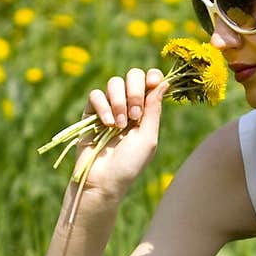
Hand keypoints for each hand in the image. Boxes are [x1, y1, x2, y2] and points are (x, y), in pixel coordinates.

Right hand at [74, 67, 168, 201]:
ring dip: (119, 102)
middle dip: (135, 91)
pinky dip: (103, 106)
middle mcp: (128, 106)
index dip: (152, 76)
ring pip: (114, 83)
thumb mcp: (148, 138)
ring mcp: (109, 108)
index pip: (150, 82)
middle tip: (135, 115)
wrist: (103, 180)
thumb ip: (154, 109)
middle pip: (133, 76)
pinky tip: (107, 124)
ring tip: (120, 126)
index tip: (153, 82)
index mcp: (146, 111)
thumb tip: (164, 82)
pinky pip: (96, 94)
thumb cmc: (130, 164)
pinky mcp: (90, 112)